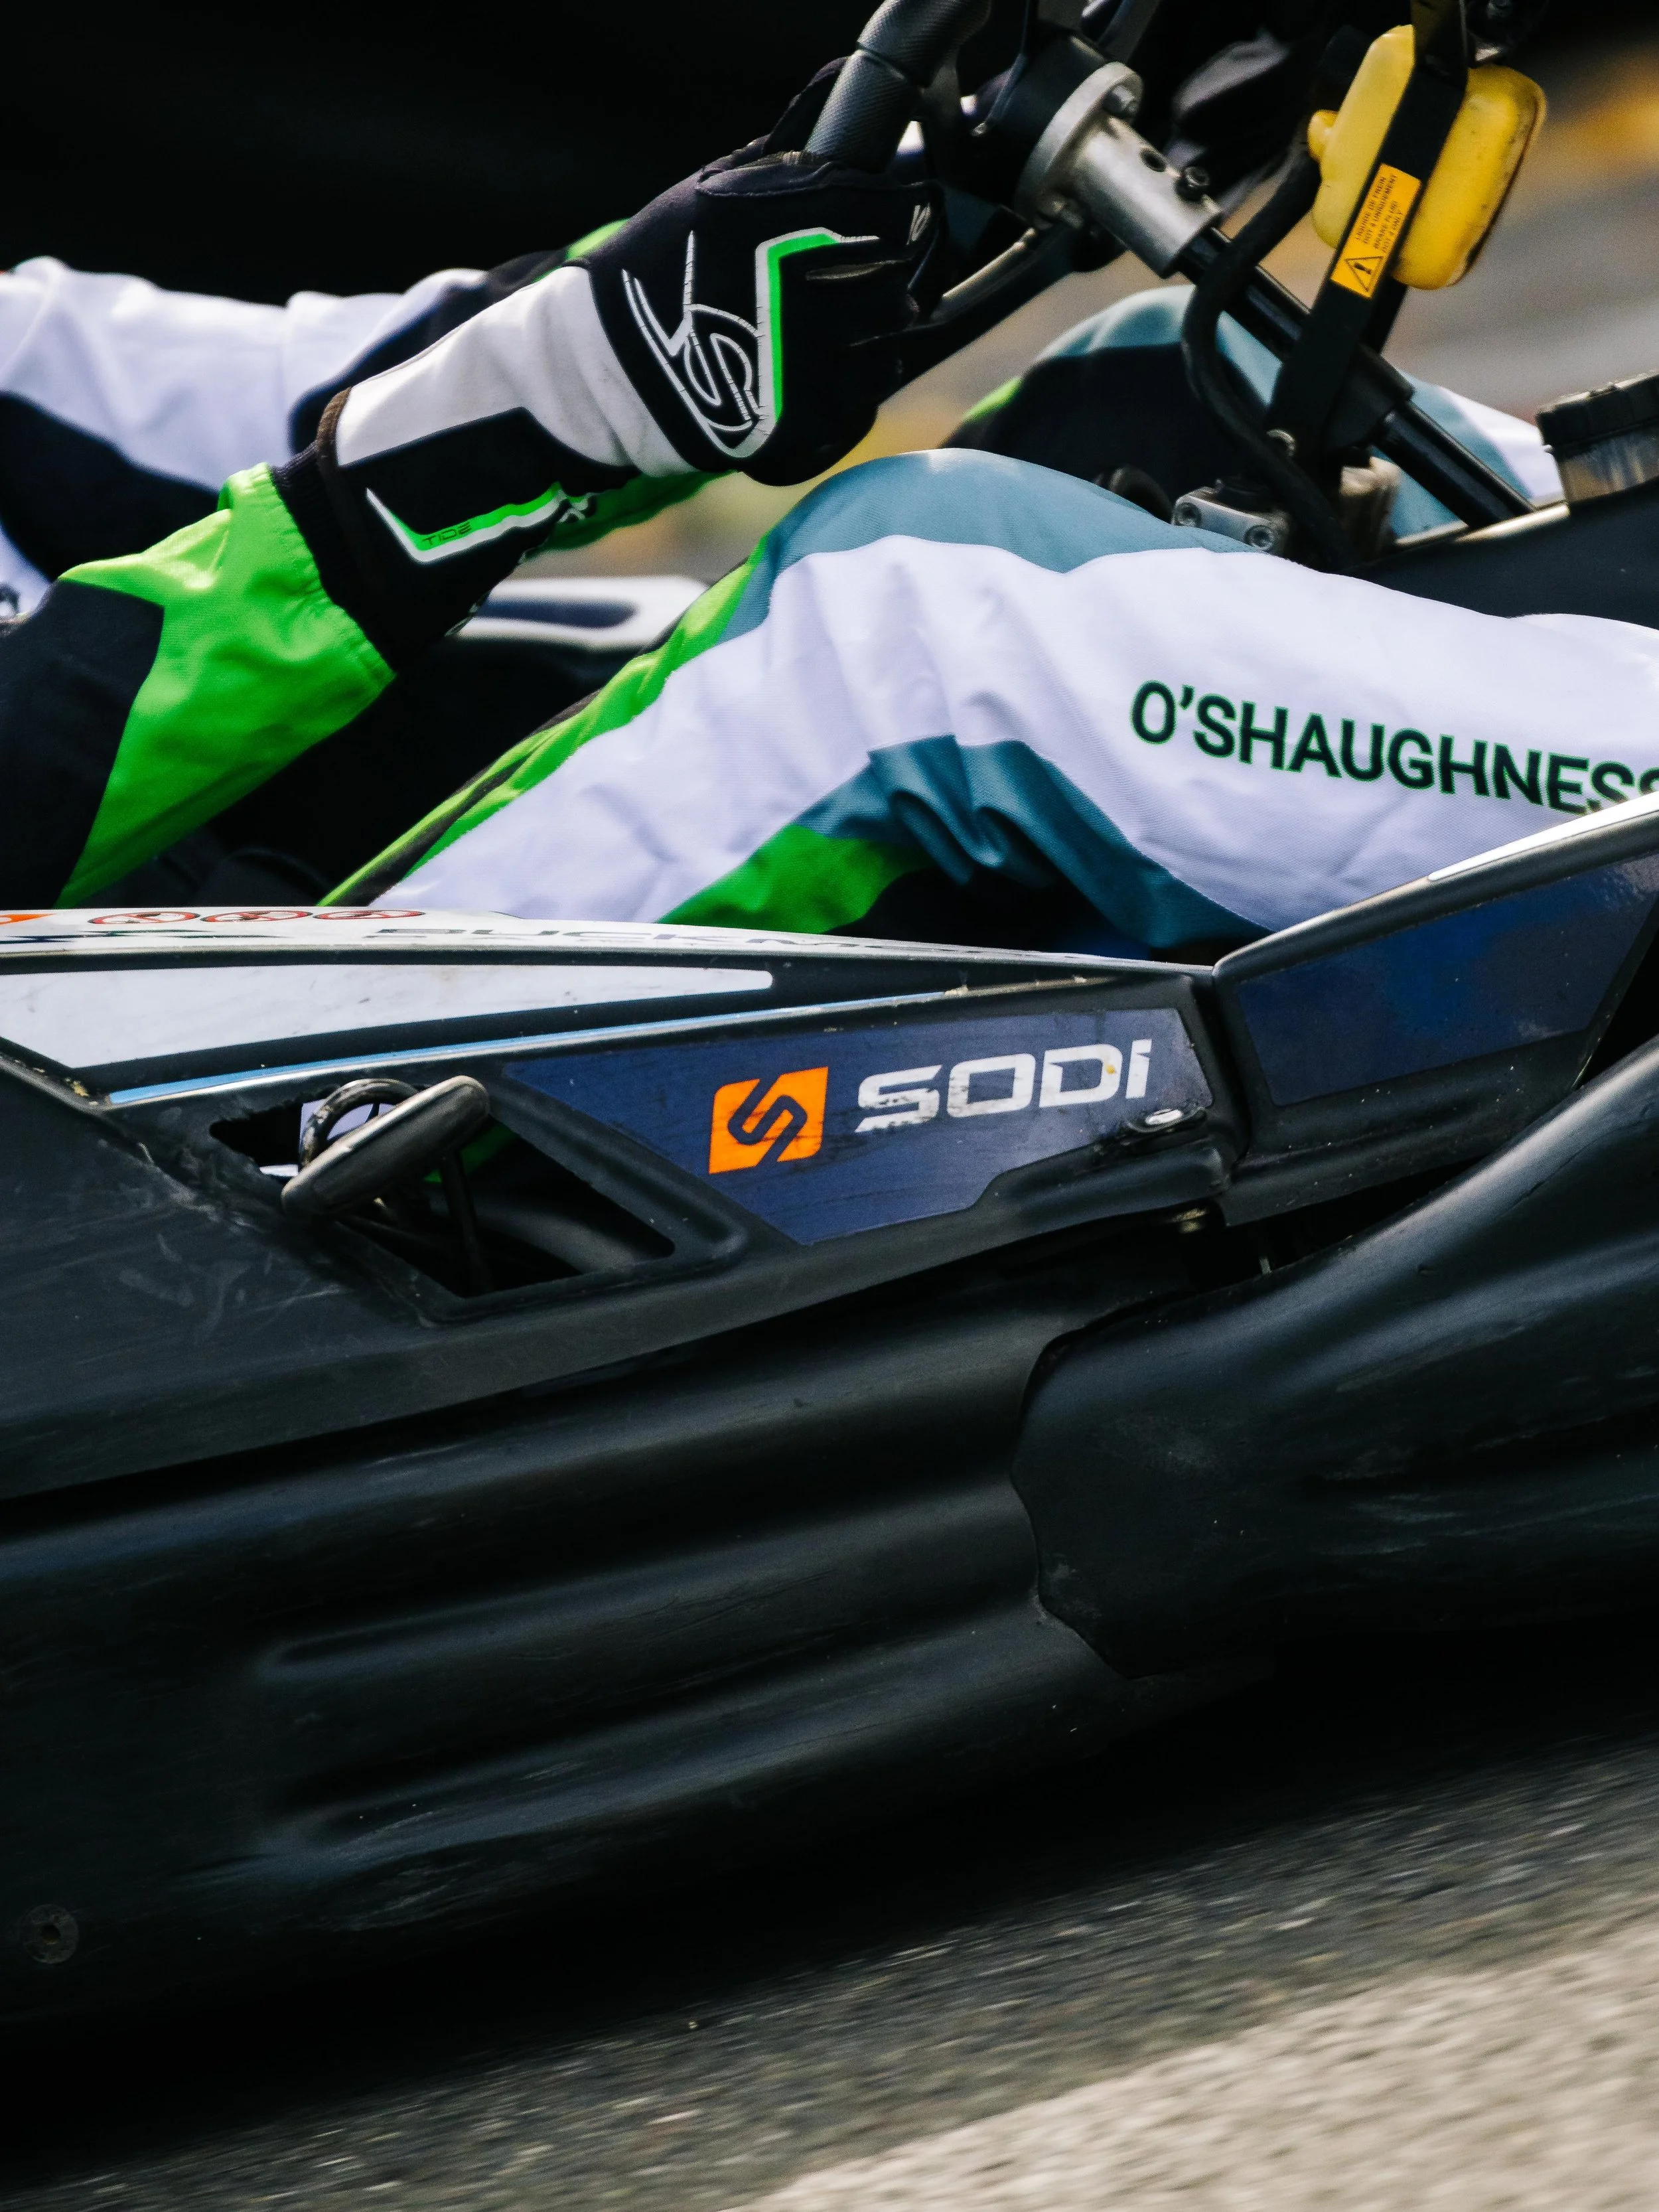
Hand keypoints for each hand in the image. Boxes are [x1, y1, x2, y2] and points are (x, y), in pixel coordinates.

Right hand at [576, 75, 939, 485]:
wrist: (612, 370)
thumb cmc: (662, 269)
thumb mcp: (709, 192)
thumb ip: (783, 150)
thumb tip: (842, 86)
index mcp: (765, 229)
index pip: (882, 214)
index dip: (903, 212)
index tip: (903, 211)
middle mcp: (785, 301)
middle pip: (894, 284)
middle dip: (892, 276)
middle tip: (872, 271)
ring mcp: (793, 373)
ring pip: (887, 349)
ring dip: (879, 334)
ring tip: (847, 323)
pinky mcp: (795, 427)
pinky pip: (862, 403)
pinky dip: (854, 384)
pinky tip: (825, 368)